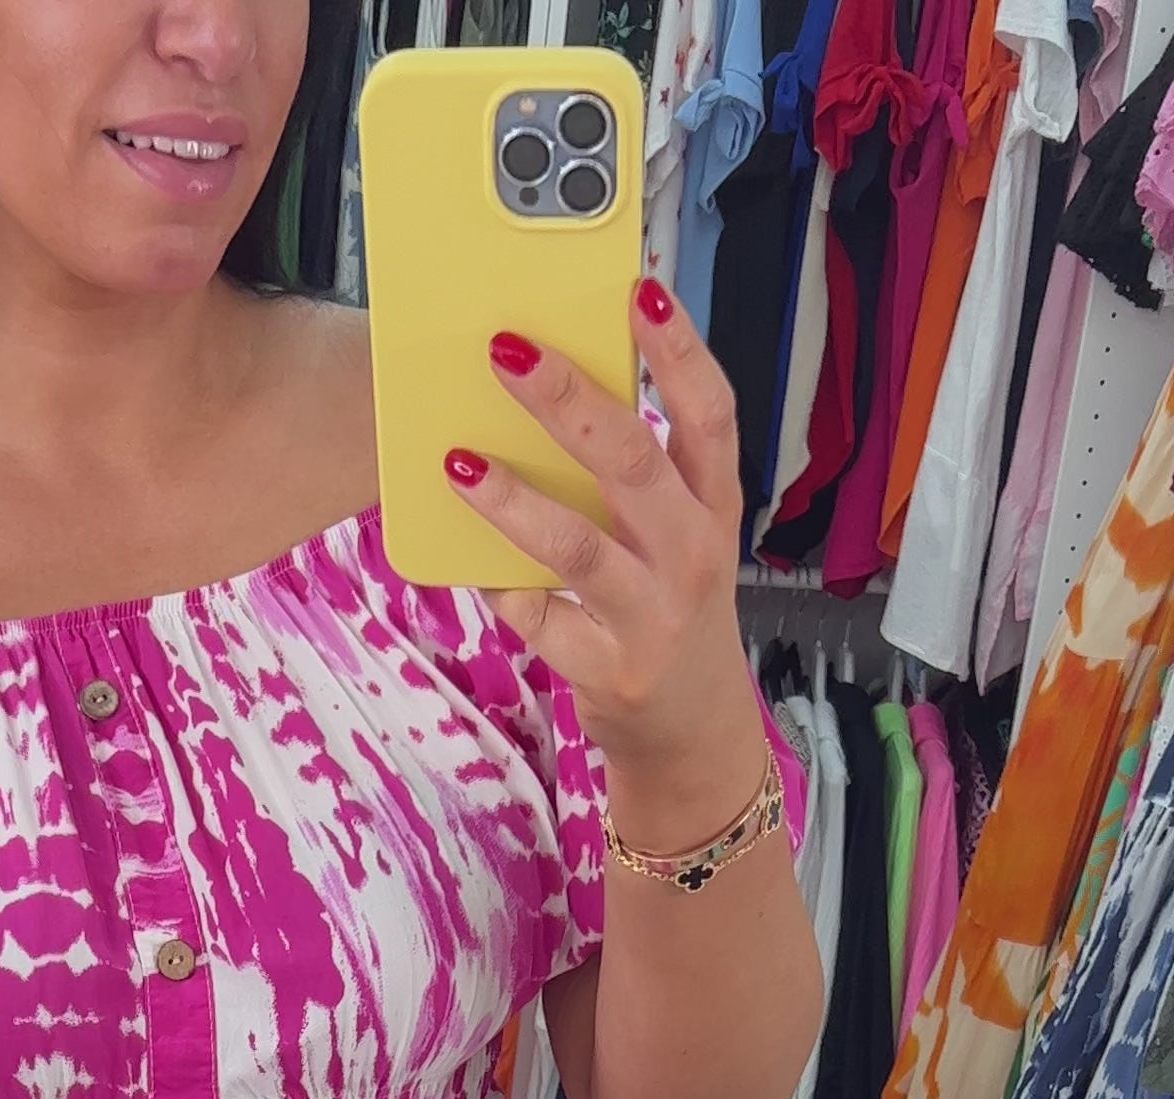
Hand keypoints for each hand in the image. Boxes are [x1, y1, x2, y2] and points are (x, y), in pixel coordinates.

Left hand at [446, 277, 764, 849]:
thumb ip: (638, 472)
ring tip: (459, 460)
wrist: (695, 734)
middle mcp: (692, 555)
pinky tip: (462, 560)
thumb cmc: (672, 610)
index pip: (710, 413)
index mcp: (714, 506)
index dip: (678, 349)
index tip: (638, 288)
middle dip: (569, 402)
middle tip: (507, 351)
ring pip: (579, 548)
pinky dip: (499, 588)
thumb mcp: (680, 535)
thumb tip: (557, 386)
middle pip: (633, 463)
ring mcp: (652, 617)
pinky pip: (540, 622)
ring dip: (514, 500)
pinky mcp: (609, 672)